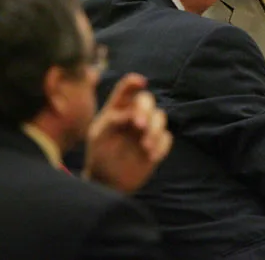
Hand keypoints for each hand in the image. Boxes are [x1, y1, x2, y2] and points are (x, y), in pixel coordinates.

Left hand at [84, 73, 172, 192]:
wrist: (106, 182)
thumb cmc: (98, 155)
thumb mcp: (98, 136)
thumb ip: (111, 121)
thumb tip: (130, 114)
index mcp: (118, 108)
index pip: (127, 89)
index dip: (134, 82)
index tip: (141, 82)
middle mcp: (135, 114)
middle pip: (147, 100)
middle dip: (145, 109)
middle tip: (139, 125)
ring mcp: (147, 129)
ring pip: (160, 117)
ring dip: (155, 128)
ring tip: (144, 145)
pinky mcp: (157, 144)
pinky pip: (166, 138)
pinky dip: (160, 145)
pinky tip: (151, 156)